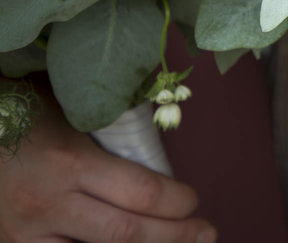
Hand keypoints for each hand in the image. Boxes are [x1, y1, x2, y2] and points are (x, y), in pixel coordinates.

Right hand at [0, 90, 215, 242]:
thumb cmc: (26, 113)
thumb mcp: (72, 111)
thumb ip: (115, 130)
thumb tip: (164, 141)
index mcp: (68, 161)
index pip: (140, 192)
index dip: (176, 202)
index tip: (193, 200)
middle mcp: (47, 203)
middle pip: (126, 234)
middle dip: (174, 236)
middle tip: (207, 233)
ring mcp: (26, 233)